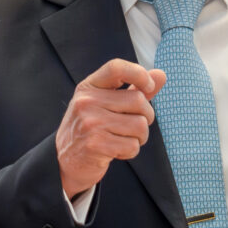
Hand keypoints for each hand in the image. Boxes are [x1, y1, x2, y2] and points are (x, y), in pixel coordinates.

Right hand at [56, 59, 164, 199]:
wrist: (66, 160)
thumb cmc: (93, 127)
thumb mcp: (108, 104)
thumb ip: (135, 89)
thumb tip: (161, 74)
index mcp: (89, 87)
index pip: (116, 68)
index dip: (139, 74)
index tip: (149, 86)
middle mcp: (86, 102)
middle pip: (138, 100)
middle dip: (146, 116)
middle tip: (135, 126)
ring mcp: (89, 123)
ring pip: (140, 125)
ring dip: (140, 137)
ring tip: (125, 139)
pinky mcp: (94, 145)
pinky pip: (132, 146)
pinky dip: (131, 151)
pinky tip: (117, 151)